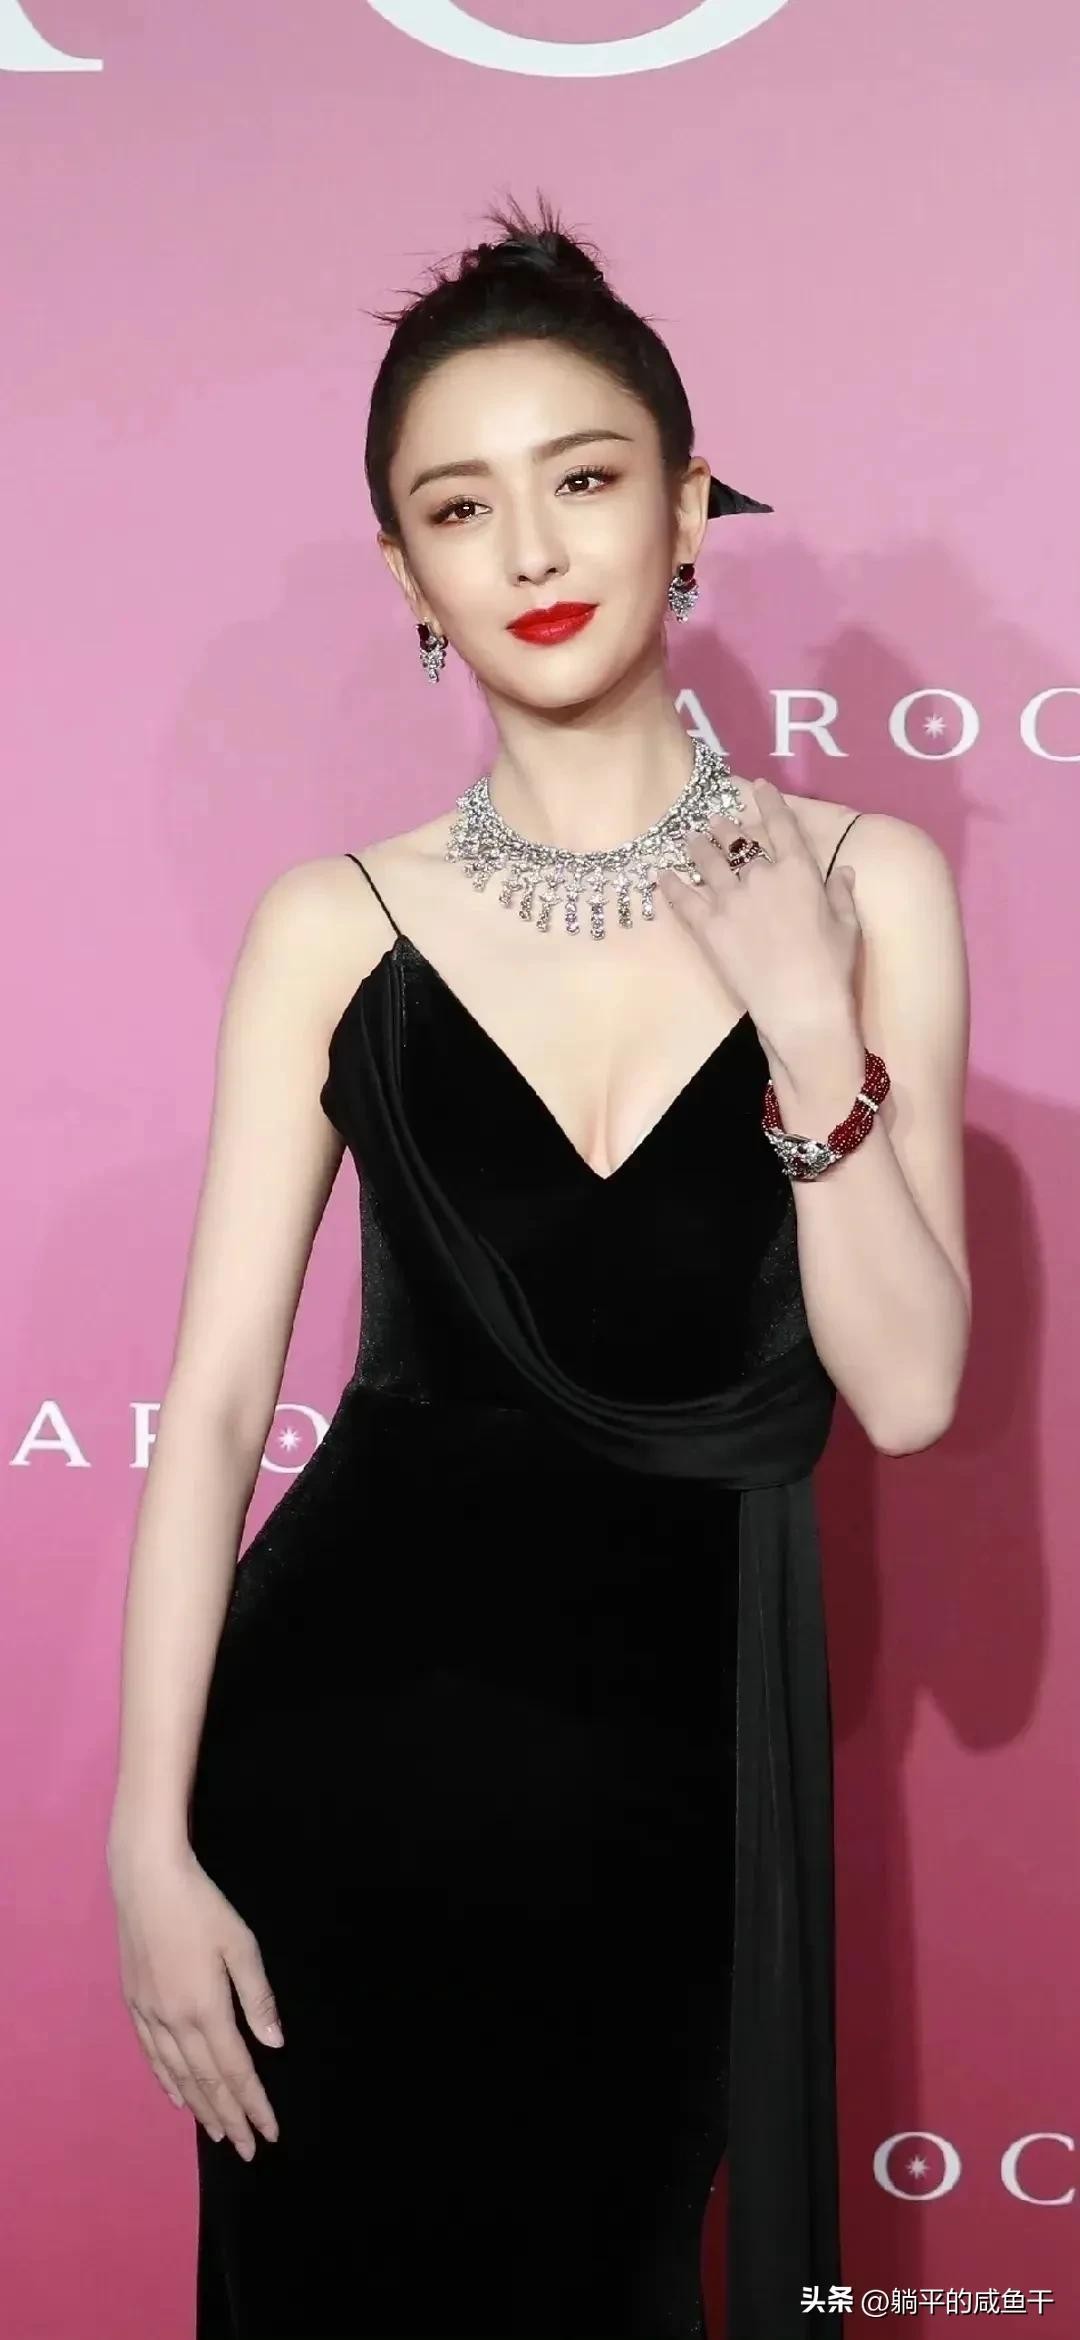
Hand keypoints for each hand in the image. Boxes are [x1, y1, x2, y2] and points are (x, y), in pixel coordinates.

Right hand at [109, 1839, 283, 2158]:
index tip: (269, 2132)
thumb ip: (257, 1996)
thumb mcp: (240, 1943)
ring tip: (218, 2133)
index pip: (236, 2069)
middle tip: (246, 2150)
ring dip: (200, 2108)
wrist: (146, 1880)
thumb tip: (274, 2043)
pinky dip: (167, 2082)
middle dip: (230, 2118)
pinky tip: (178, 2097)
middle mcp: (176, 2021)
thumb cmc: (202, 1905)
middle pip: (207, 2082)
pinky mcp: (135, 2004)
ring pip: (178, 2075)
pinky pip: (153, 2056)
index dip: (253, 2104)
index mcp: (207, 2008)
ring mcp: (151, 2015)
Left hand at [656, 777, 860, 1058]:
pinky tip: (661, 875)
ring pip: (707, 862)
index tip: (759, 786)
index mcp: (799, 871)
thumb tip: (844, 871)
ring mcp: (731, 899)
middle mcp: (761, 876)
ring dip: (697, 847)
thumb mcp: (847, 926)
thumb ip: (841, 894)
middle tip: (715, 823)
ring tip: (689, 839)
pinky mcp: (708, 926)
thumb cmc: (831, 967)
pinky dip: (671, 884)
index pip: (782, 825)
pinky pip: (684, 898)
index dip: (770, 802)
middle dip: (726, 829)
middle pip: (738, 842)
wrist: (801, 1005)